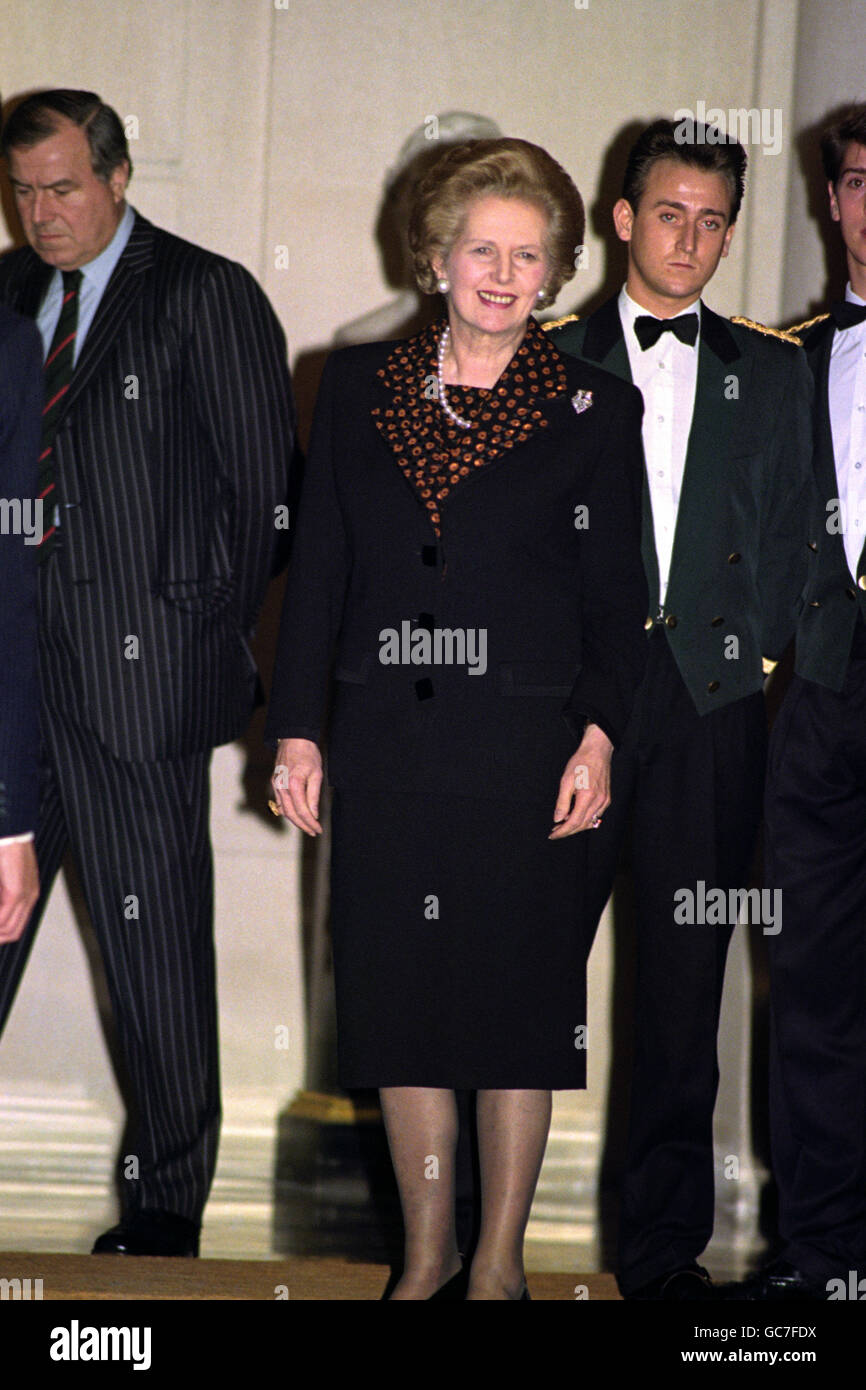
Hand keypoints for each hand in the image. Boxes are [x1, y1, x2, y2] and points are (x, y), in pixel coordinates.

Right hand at [0, 840, 38, 942]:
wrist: (11, 836)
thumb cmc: (5, 855)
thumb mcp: (4, 881)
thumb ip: (3, 896)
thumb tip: (0, 913)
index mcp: (28, 895)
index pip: (16, 926)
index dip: (1, 935)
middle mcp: (30, 898)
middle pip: (13, 932)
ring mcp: (25, 896)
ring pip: (9, 928)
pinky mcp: (16, 892)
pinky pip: (4, 917)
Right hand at [271, 738, 323, 835]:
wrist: (293, 739)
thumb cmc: (307, 754)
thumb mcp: (317, 774)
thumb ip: (314, 796)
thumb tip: (314, 814)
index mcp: (294, 785)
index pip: (302, 811)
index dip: (311, 823)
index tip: (318, 829)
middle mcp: (282, 787)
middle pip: (291, 814)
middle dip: (303, 825)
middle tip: (313, 832)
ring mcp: (276, 785)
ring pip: (284, 810)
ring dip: (295, 820)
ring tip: (306, 826)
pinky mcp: (274, 782)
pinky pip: (279, 802)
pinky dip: (287, 811)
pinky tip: (296, 814)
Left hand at [549, 723, 612, 838]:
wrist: (597, 751)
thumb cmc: (581, 762)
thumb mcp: (566, 781)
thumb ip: (562, 802)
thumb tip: (558, 819)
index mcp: (588, 797)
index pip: (574, 822)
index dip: (562, 831)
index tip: (553, 834)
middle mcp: (599, 802)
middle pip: (582, 825)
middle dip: (568, 830)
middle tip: (555, 830)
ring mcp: (605, 801)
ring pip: (589, 822)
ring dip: (576, 826)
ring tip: (562, 824)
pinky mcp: (607, 799)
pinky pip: (595, 815)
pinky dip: (584, 819)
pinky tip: (575, 816)